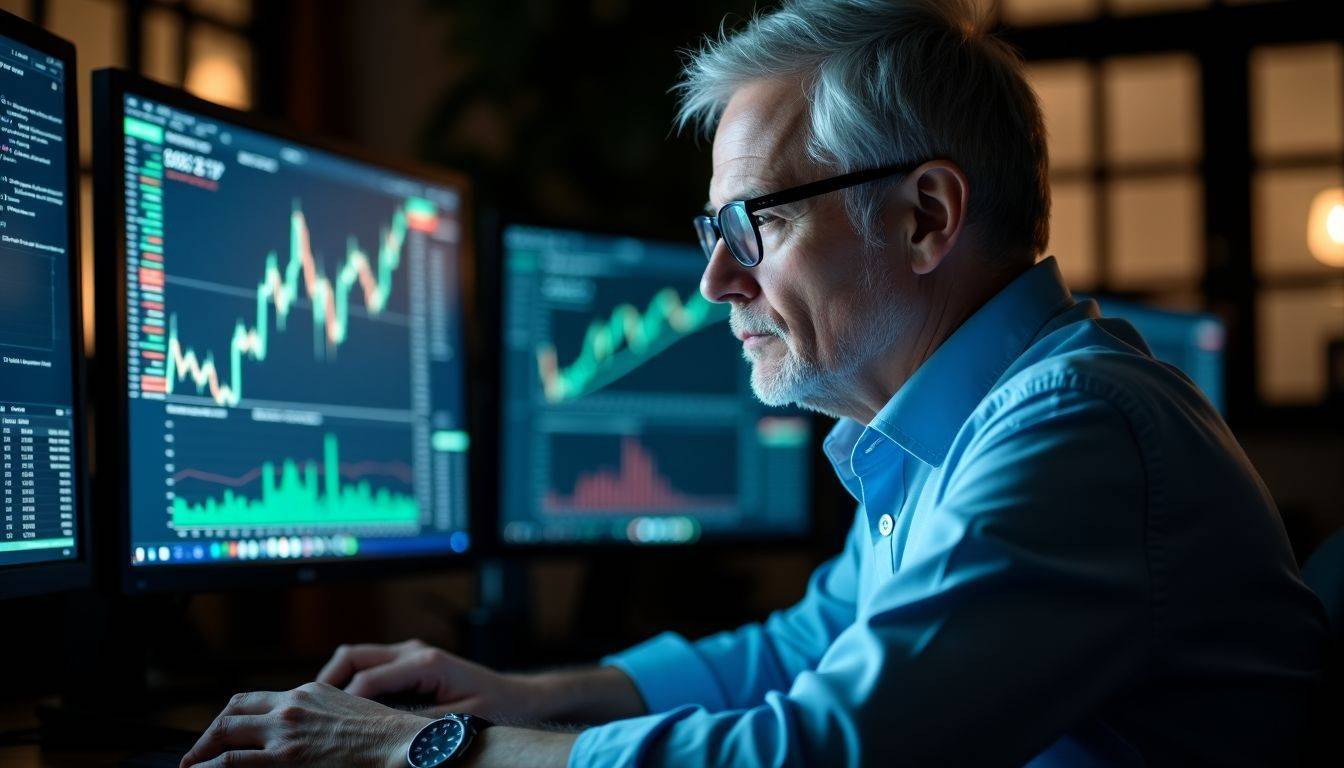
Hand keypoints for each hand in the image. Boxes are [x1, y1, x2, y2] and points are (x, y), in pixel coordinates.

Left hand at [180, 681, 428, 767]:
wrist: (403, 745)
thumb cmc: (385, 737)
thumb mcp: (348, 713)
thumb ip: (319, 718)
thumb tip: (304, 737)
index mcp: (309, 691)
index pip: (255, 699)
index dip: (231, 718)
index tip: (223, 734)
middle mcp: (293, 704)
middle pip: (233, 710)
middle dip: (209, 734)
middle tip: (198, 754)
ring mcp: (287, 729)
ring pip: (225, 732)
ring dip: (202, 750)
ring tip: (192, 767)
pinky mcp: (287, 757)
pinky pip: (232, 761)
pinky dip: (210, 767)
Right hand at [317, 639, 542, 720]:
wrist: (517, 697)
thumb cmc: (494, 708)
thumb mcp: (457, 722)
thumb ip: (418, 724)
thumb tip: (381, 734)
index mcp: (425, 662)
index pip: (367, 680)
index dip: (342, 704)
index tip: (327, 728)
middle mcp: (412, 650)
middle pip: (352, 657)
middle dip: (327, 683)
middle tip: (311, 714)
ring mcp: (409, 653)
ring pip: (356, 657)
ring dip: (336, 680)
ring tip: (323, 713)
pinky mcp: (408, 661)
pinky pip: (369, 666)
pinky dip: (351, 682)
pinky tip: (345, 710)